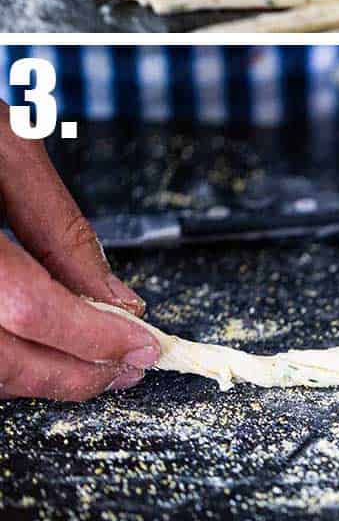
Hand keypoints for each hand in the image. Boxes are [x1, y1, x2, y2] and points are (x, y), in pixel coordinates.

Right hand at [0, 102, 158, 399]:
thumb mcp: (7, 146)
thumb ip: (58, 226)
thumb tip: (113, 296)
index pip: (30, 305)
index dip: (92, 336)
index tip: (141, 343)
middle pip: (1, 358)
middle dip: (71, 371)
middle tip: (125, 364)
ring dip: (36, 374)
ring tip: (91, 360)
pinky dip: (4, 359)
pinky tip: (38, 346)